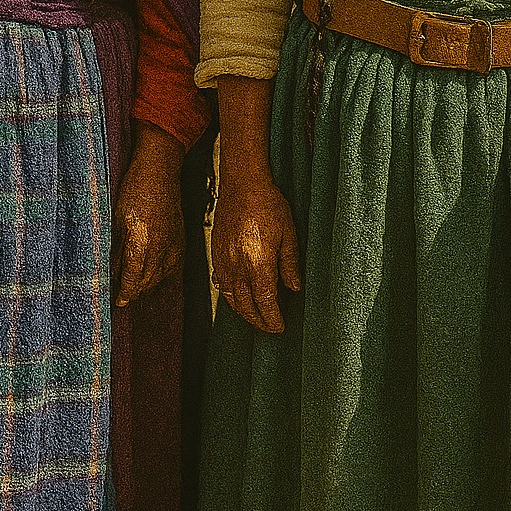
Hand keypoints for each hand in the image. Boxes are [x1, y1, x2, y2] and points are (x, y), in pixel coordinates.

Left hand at [112, 123, 184, 307]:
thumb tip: (110, 271)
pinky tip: (154, 274)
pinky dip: (163, 274)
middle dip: (134, 291)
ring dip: (148, 284)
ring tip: (135, 285)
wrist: (159, 170)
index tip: (118, 302)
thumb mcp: (116, 219)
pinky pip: (174, 267)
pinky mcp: (181, 239)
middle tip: (122, 295)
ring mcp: (174, 244)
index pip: (134, 281)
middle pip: (147, 283)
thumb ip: (115, 248)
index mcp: (141, 244)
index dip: (125, 294)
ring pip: (161, 277)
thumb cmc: (133, 189)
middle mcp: (160, 248)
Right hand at [210, 170, 300, 333]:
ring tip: (255, 317)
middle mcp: (238, 266)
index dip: (272, 319)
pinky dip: (229, 295)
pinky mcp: (216, 252)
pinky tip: (236, 296)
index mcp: (258, 263)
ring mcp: (224, 260)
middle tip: (270, 327)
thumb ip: (290, 264)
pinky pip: (220, 282)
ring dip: (243, 312)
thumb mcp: (288, 233)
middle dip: (258, 321)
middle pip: (246, 306)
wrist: (242, 183)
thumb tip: (294, 288)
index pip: (265, 303)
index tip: (280, 327)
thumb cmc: (268, 204)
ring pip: (230, 297)